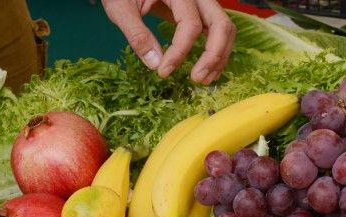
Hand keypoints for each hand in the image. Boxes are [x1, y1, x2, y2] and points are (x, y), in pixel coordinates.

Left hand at [102, 0, 235, 83]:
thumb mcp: (120, 7)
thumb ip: (136, 33)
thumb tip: (155, 64)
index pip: (190, 24)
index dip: (180, 51)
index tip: (163, 72)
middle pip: (220, 24)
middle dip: (213, 55)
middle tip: (196, 79)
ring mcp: (202, 3)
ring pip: (225, 29)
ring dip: (219, 57)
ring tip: (203, 80)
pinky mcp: (200, 12)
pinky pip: (218, 31)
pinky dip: (217, 52)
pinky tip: (206, 70)